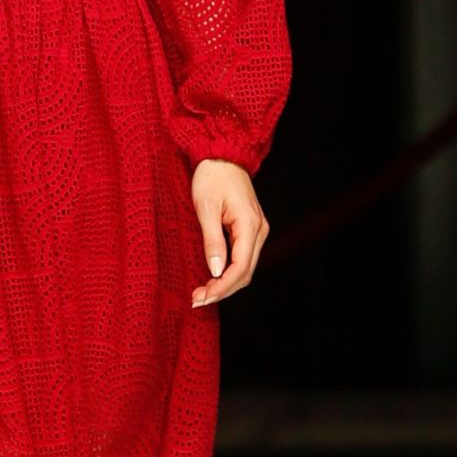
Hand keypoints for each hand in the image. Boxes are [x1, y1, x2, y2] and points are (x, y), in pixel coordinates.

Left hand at [189, 160, 267, 305]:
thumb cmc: (211, 177)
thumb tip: (217, 271)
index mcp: (250, 225)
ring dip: (226, 283)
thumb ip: (212, 241)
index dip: (222, 287)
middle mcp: (259, 230)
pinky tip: (214, 278)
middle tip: (198, 300)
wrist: (222, 156)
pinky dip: (230, 272)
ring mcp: (258, 230)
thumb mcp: (205, 208)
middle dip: (223, 290)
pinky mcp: (251, 229)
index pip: (240, 267)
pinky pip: (244, 257)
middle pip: (246, 272)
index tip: (202, 297)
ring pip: (246, 267)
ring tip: (203, 293)